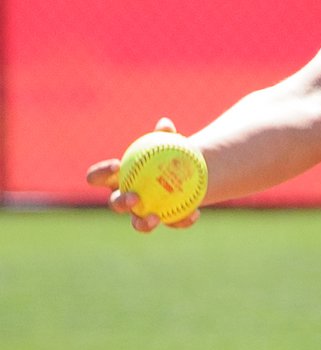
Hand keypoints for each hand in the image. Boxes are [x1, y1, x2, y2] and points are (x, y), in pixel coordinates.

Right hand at [86, 117, 200, 231]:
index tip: (117, 165)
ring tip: (155, 217)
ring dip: (143, 223)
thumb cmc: (166, 154)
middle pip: (115, 204)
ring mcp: (142, 214)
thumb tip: (165, 124)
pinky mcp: (163, 221)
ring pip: (137, 224)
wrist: (185, 171)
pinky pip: (172, 223)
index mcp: (117, 178)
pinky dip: (182, 220)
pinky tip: (195, 213)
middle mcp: (125, 198)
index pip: (97, 177)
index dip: (101, 173)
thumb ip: (164, 134)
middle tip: (135, 197)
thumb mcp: (166, 142)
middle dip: (121, 202)